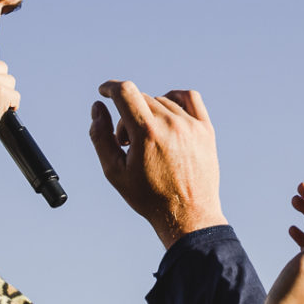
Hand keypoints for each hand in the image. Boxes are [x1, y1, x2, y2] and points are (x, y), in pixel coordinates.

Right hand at [89, 82, 224, 247]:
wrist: (189, 215)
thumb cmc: (149, 197)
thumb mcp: (114, 172)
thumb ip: (101, 137)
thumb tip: (97, 107)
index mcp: (147, 134)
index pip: (125, 92)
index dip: (110, 87)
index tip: (103, 92)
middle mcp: (171, 124)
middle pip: (140, 99)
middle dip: (127, 115)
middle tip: (127, 144)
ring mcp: (192, 125)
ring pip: (161, 100)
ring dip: (148, 114)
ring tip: (147, 141)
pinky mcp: (206, 129)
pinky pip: (189, 98)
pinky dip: (174, 99)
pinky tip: (167, 115)